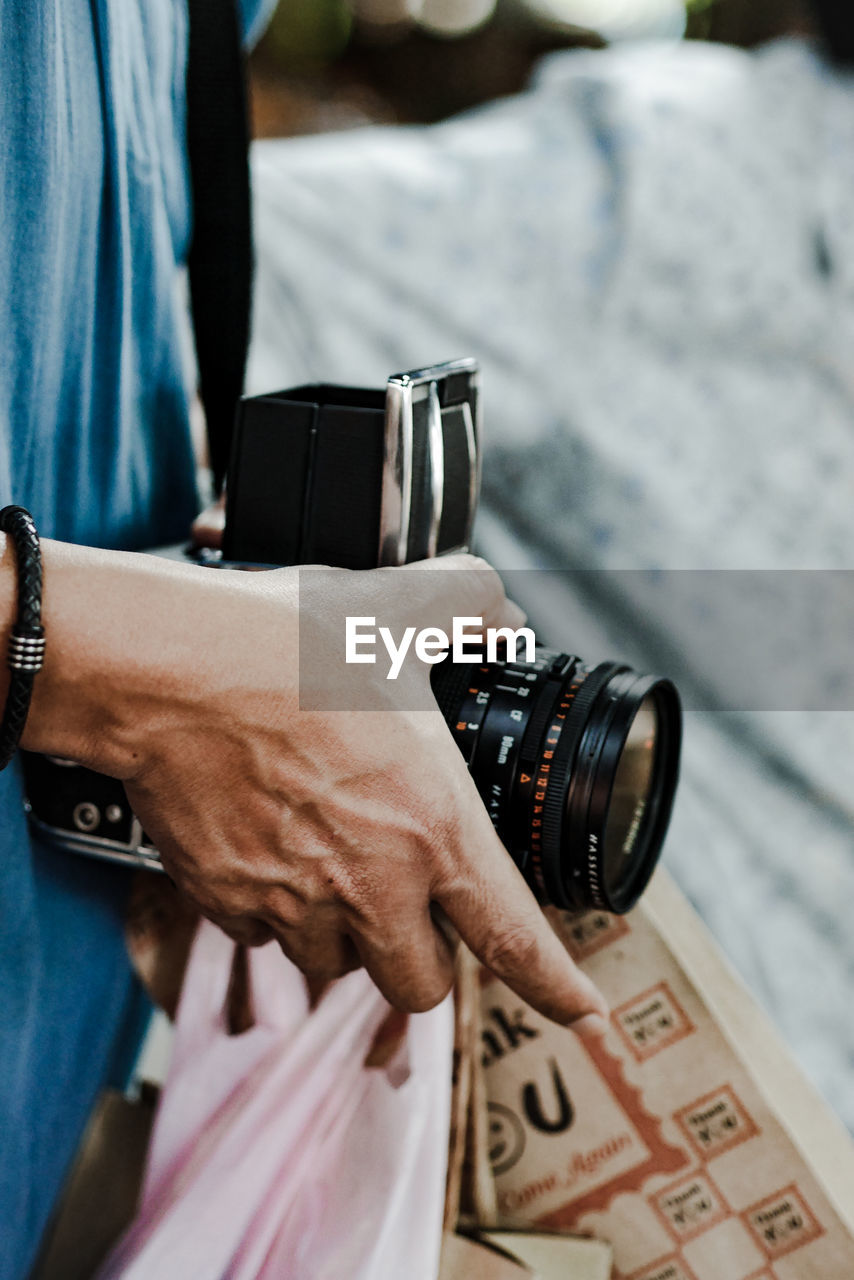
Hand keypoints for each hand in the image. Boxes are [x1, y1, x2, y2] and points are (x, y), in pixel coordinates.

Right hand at [14, 540, 607, 1029]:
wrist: (165, 670)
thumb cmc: (281, 645)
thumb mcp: (396, 607)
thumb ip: (468, 606)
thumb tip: (499, 611)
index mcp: (433, 827)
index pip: (513, 938)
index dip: (558, 988)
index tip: (585, 1014)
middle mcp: (371, 884)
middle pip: (420, 984)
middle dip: (424, 959)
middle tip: (414, 907)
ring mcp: (293, 903)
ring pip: (336, 966)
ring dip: (345, 936)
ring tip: (331, 865)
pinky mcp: (227, 901)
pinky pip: (264, 936)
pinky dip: (276, 912)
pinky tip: (271, 850)